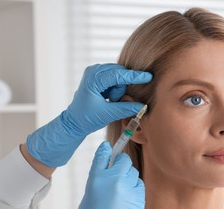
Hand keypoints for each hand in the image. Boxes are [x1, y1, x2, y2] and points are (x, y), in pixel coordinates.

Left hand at [26, 64, 151, 166]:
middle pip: (120, 74)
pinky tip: (109, 98)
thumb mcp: (108, 114)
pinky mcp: (99, 77)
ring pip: (119, 77)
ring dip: (119, 90)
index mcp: (93, 78)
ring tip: (109, 101)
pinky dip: (116, 90)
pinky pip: (116, 80)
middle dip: (122, 88)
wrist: (74, 122)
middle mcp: (94, 71)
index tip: (149, 77)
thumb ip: (126, 108)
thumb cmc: (87, 118)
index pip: (118, 74)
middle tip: (114, 101)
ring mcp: (96, 73)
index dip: (134, 76)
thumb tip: (143, 106)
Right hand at [76, 142, 144, 208]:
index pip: (103, 155)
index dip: (106, 150)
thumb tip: (105, 169)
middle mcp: (113, 180)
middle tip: (117, 171)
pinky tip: (128, 197)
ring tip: (120, 190)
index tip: (108, 148)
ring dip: (128, 176)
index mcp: (96, 179)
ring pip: (133, 172)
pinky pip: (139, 184)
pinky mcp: (140, 198)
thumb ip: (98, 179)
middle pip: (124, 160)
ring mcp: (128, 189)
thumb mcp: (89, 196)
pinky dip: (135, 187)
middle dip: (121, 164)